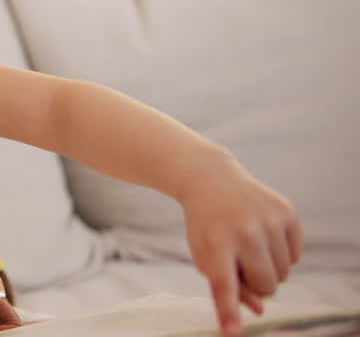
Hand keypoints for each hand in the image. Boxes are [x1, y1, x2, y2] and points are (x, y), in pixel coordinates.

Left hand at [179, 158, 302, 336]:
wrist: (211, 180)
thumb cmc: (208, 227)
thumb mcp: (205, 257)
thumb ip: (228, 287)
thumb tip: (259, 311)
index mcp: (216, 244)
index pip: (224, 284)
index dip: (229, 310)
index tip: (232, 332)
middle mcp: (244, 231)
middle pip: (268, 286)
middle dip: (257, 283)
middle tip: (239, 263)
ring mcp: (269, 219)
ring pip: (285, 273)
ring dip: (269, 268)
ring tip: (248, 246)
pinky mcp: (287, 211)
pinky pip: (296, 256)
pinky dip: (282, 254)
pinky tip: (263, 234)